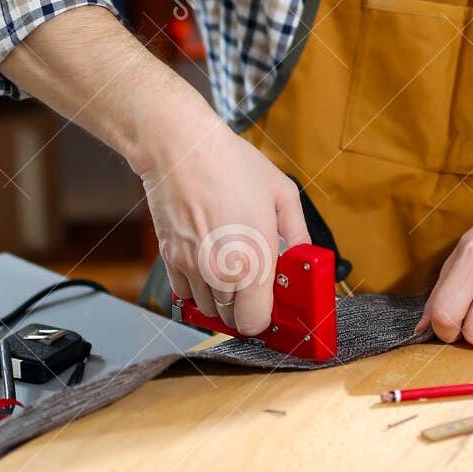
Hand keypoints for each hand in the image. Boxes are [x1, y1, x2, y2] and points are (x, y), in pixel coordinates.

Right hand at [138, 102, 308, 336]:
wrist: (180, 148)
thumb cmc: (231, 165)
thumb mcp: (282, 194)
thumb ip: (297, 234)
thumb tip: (303, 258)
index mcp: (253, 261)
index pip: (256, 322)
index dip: (268, 317)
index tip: (273, 304)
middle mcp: (220, 272)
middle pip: (232, 320)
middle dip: (246, 307)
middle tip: (255, 284)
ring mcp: (191, 267)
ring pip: (208, 308)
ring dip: (221, 297)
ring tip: (231, 267)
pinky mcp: (169, 258)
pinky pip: (184, 292)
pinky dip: (197, 286)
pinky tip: (209, 262)